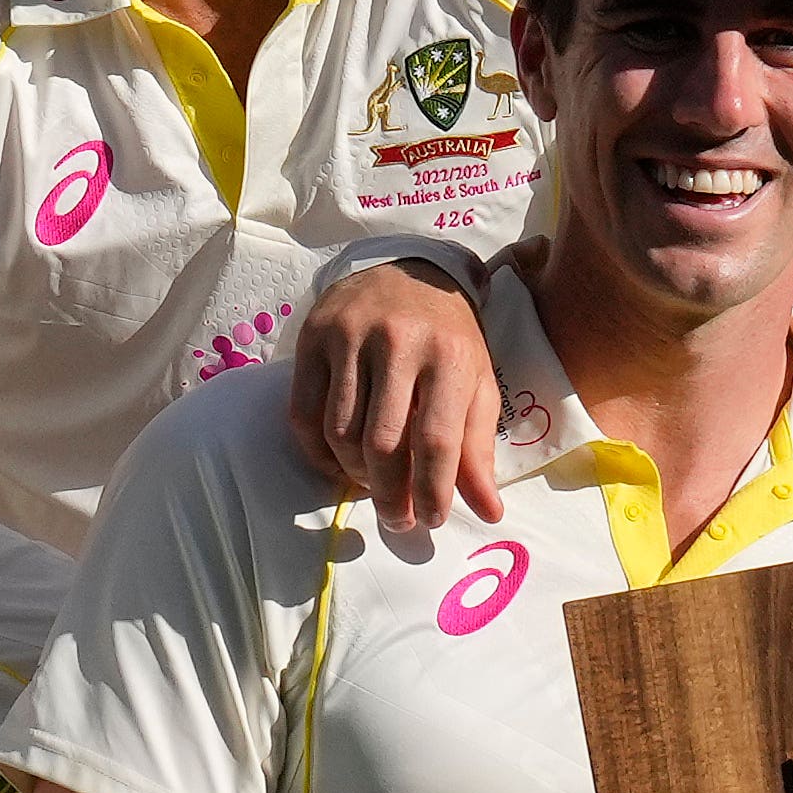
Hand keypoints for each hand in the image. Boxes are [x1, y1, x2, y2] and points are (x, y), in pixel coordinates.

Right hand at [290, 257, 509, 539]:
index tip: (430, 521)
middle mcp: (398, 342)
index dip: (431, 491)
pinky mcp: (313, 338)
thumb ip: (479, 449)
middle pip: (383, 443)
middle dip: (389, 495)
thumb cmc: (447, 337)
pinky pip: (303, 414)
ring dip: (354, 475)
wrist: (406, 271)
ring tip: (372, 485)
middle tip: (396, 519)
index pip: (436, 440)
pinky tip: (338, 464)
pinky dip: (317, 453)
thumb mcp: (476, 384)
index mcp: (449, 356)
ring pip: (340, 433)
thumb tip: (488, 511)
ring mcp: (350, 338)